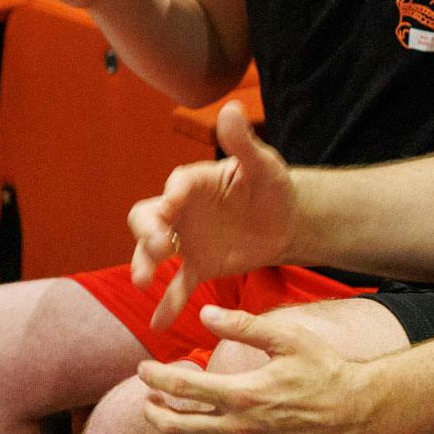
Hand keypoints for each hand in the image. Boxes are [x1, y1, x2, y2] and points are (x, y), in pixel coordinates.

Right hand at [129, 101, 298, 330]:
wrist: (288, 220)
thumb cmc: (273, 186)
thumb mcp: (263, 165)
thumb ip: (243, 142)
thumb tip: (232, 107)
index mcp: (193, 183)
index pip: (173, 188)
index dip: (170, 198)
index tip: (173, 210)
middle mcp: (181, 211)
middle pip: (147, 219)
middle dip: (146, 233)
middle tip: (159, 249)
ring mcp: (186, 240)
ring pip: (153, 252)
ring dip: (144, 265)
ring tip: (144, 282)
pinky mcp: (199, 265)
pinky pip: (178, 285)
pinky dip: (168, 304)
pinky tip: (158, 325)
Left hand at [139, 304, 384, 433]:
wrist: (361, 413)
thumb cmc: (327, 370)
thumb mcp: (289, 339)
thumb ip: (245, 327)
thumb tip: (205, 314)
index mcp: (242, 394)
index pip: (181, 387)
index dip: (155, 377)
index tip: (143, 369)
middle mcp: (240, 428)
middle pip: (177, 427)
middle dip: (153, 413)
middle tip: (148, 401)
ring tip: (173, 422)